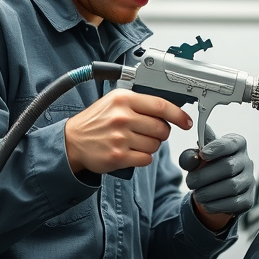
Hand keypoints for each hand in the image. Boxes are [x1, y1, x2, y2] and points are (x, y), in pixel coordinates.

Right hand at [64, 89, 191, 174]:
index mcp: (123, 99)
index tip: (186, 122)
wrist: (72, 141)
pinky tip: (132, 152)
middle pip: (162, 128)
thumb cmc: (96, 121)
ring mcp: (120, 137)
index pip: (160, 105)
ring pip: (155, 145)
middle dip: (161, 132)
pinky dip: (143, 157)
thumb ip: (139, 102)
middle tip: (150, 132)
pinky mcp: (118, 156)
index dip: (178, 115)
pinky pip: (146, 159)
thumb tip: (170, 109)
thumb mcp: (114, 102)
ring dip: (151, 146)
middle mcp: (122, 117)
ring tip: (136, 141)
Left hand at [186, 126, 254, 225]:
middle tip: (189, 182)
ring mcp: (249, 181)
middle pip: (229, 166)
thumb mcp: (196, 159)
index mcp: (236, 144)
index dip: (217, 148)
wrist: (215, 188)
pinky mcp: (248, 199)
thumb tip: (190, 159)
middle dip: (205, 176)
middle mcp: (246, 161)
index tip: (202, 154)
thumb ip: (190, 157)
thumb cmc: (207, 167)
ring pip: (232, 186)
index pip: (230, 143)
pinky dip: (216, 205)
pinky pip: (234, 203)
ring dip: (209, 192)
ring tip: (196, 195)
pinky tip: (205, 204)